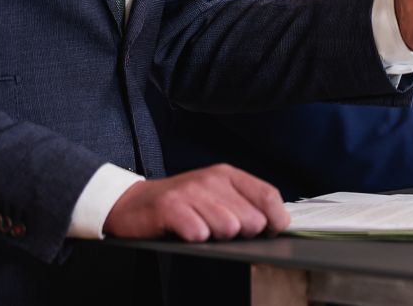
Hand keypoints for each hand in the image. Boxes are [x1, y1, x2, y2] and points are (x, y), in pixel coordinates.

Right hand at [102, 164, 288, 241]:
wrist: (135, 203)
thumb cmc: (182, 203)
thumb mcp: (217, 195)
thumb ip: (246, 205)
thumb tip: (277, 223)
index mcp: (228, 174)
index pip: (268, 195)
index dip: (276, 219)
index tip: (271, 231)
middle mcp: (212, 179)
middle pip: (251, 219)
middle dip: (240, 234)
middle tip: (218, 229)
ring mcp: (191, 192)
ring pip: (228, 229)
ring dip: (215, 237)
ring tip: (200, 228)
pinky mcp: (171, 207)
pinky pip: (199, 234)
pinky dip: (194, 239)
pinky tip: (185, 232)